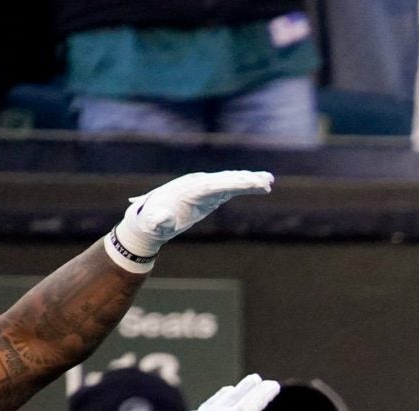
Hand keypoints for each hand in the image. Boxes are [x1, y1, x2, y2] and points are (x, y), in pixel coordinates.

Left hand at [107, 170, 272, 272]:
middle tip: (267, 181)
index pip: (215, 184)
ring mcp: (204, 187)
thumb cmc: (152, 223)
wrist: (149, 219)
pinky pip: (230, 188)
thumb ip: (159, 221)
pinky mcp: (209, 194)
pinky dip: (244, 187)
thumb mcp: (153, 224)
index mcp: (189, 189)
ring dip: (249, 181)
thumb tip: (164, 219)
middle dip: (246, 180)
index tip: (252, 183)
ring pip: (230, 181)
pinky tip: (259, 187)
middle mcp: (198, 184)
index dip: (234, 183)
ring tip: (269, 182)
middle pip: (226, 179)